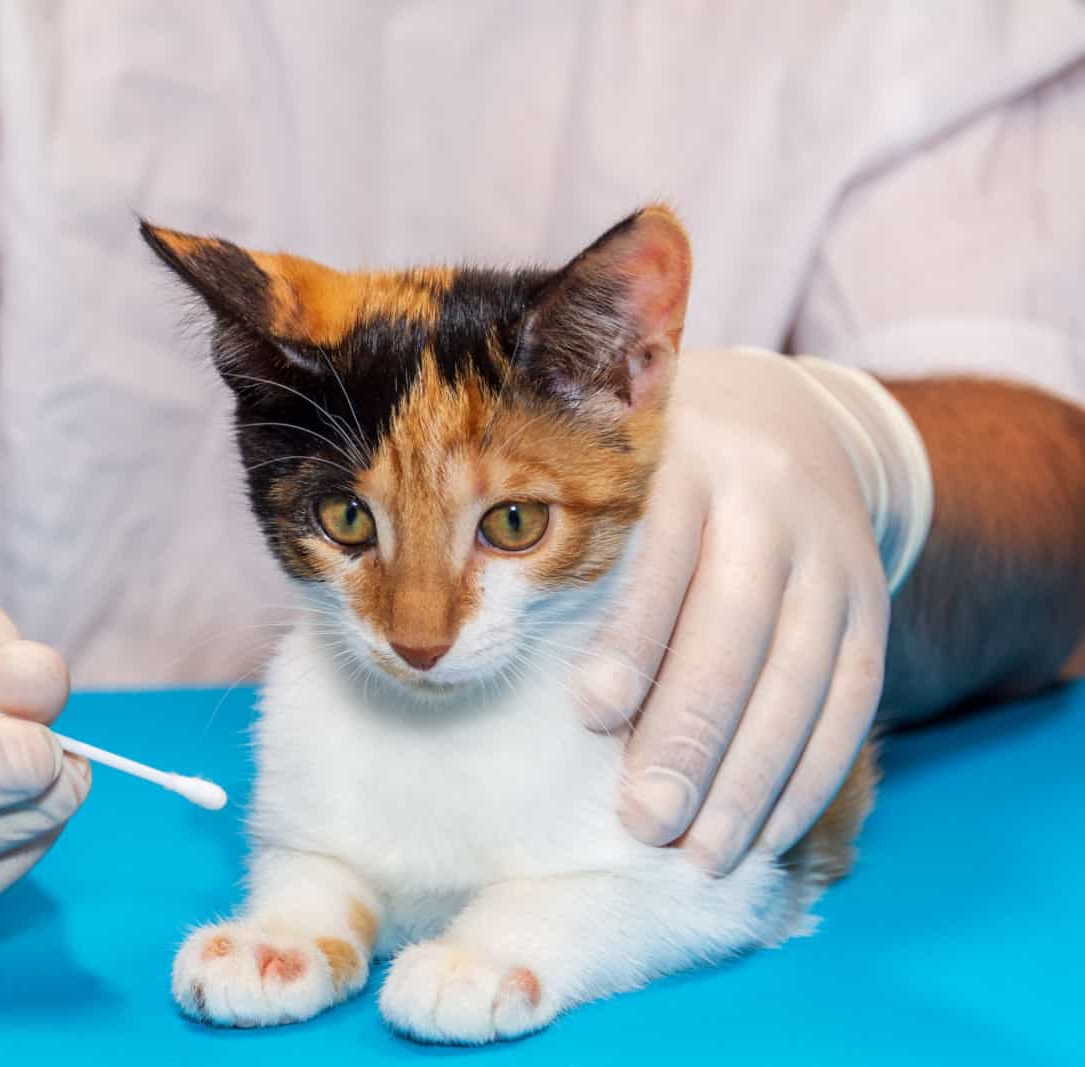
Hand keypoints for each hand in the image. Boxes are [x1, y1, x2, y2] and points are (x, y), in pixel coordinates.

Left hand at [576, 348, 911, 873]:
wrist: (774, 423)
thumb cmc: (647, 485)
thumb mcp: (609, 488)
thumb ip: (570, 560)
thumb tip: (543, 697)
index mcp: (686, 462)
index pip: (663, 555)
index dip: (633, 637)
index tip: (591, 715)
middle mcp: (769, 502)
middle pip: (736, 628)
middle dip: (691, 734)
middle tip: (645, 821)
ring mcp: (831, 554)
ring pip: (800, 675)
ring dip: (753, 777)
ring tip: (701, 854)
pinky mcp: (869, 602)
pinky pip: (852, 699)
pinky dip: (813, 774)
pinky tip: (769, 834)